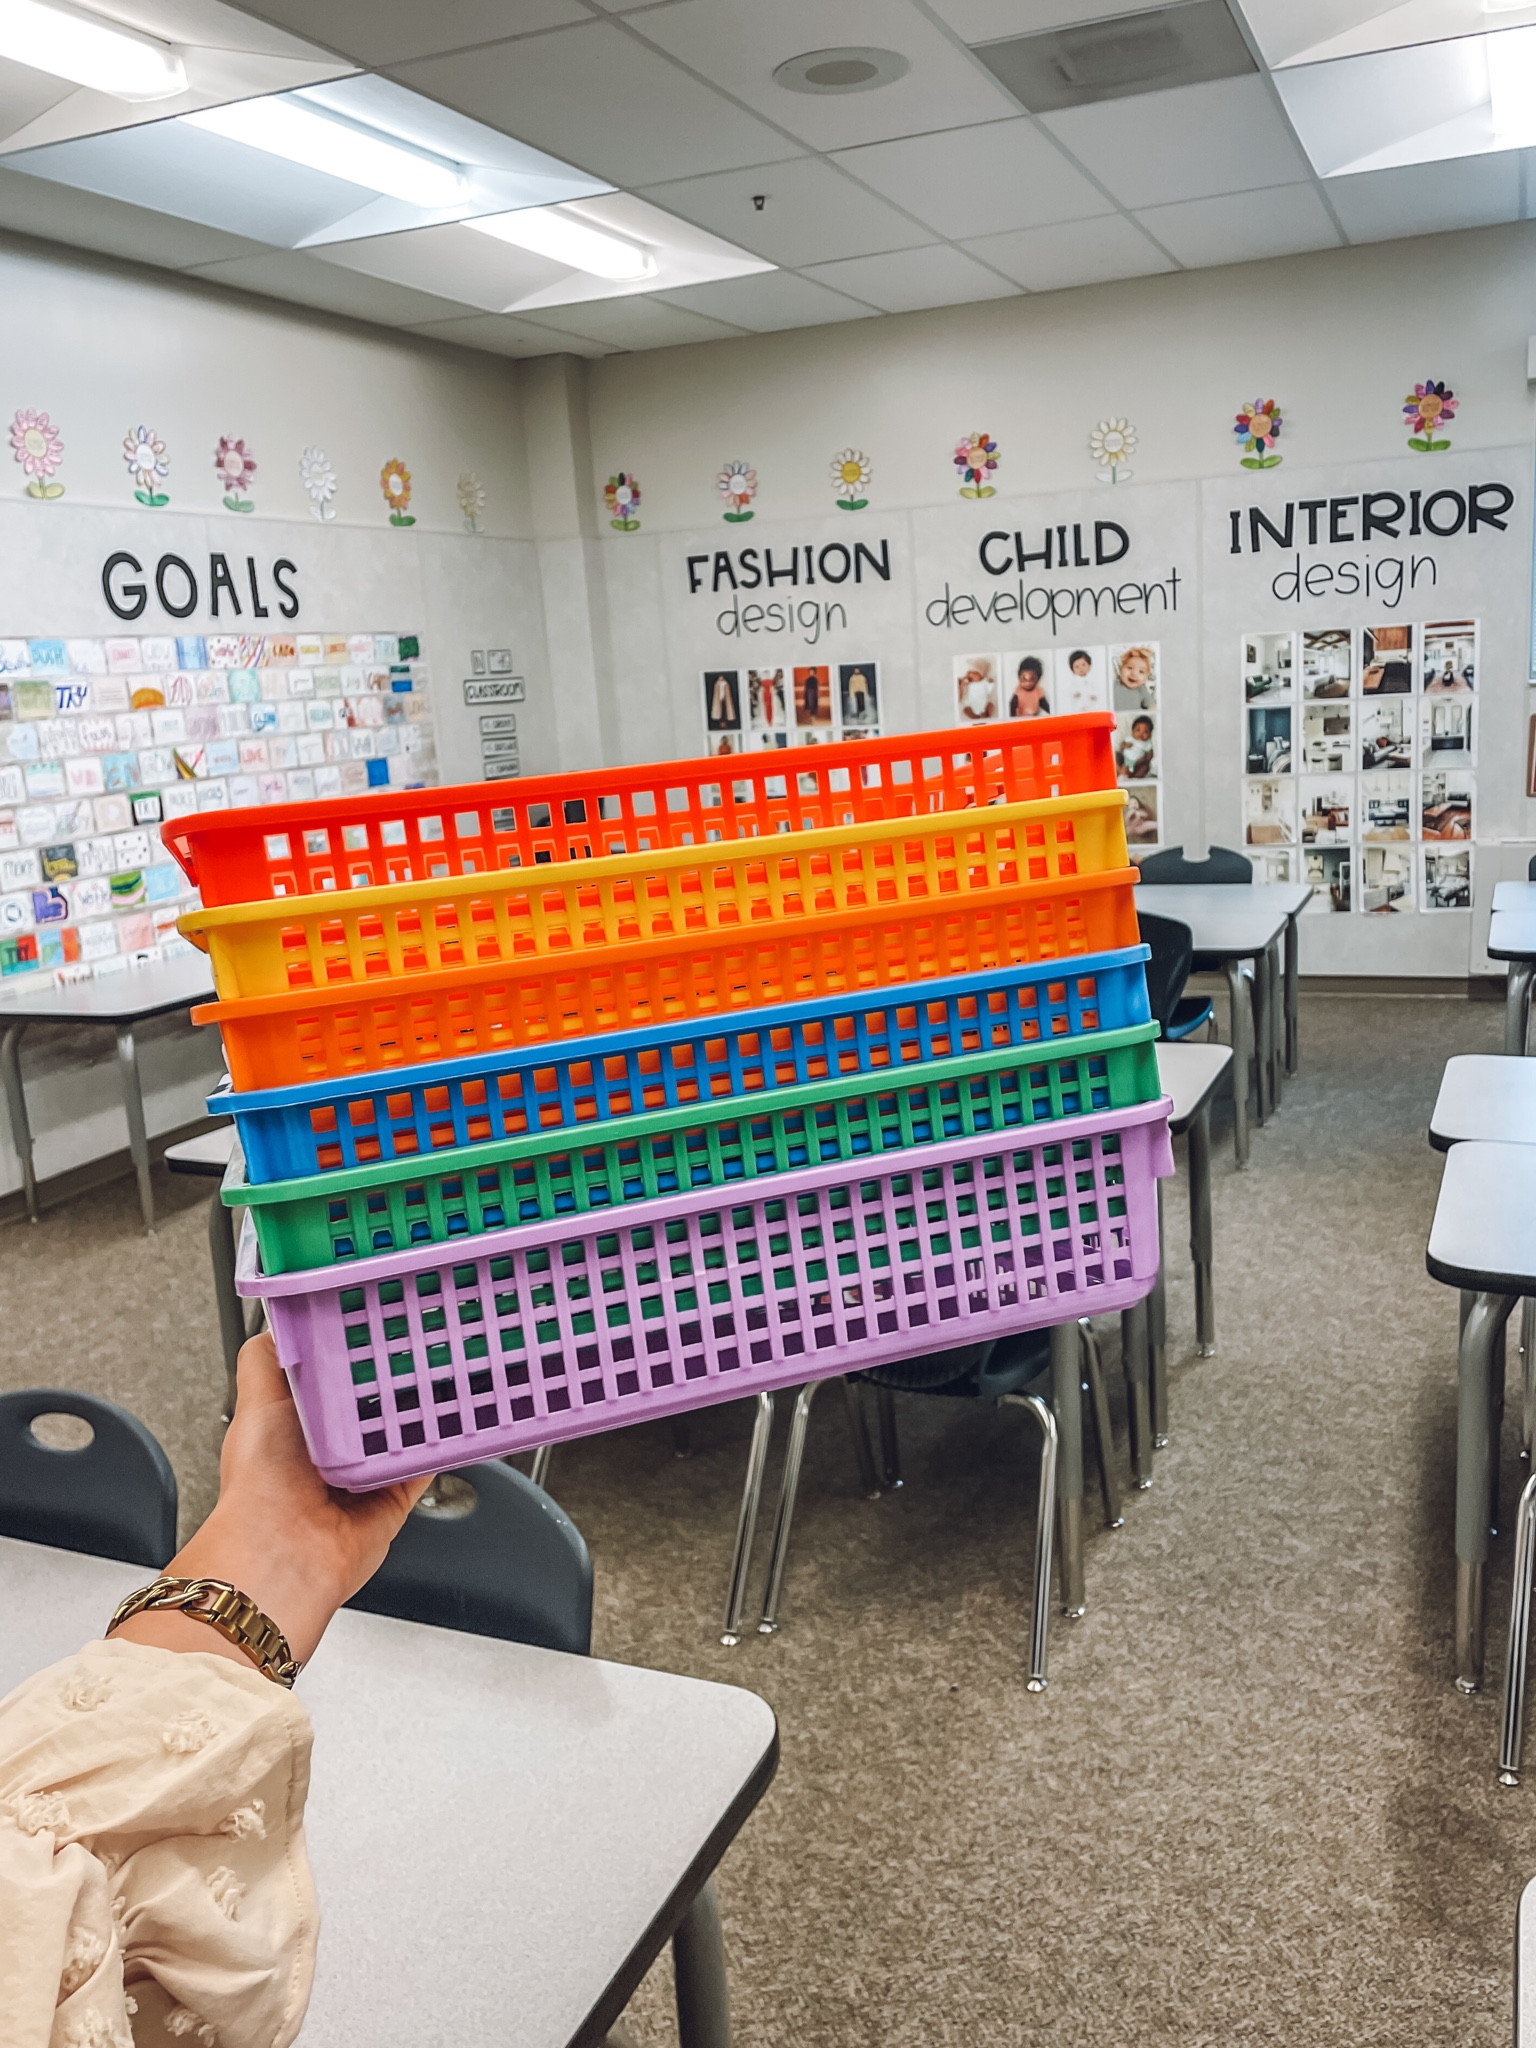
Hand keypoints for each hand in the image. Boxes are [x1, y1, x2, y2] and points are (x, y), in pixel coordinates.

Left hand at [111, 1333, 430, 1671]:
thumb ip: (268, 1357)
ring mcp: (365, 1472)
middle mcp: (331, 1446)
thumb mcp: (256, 1398)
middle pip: (375, 1396)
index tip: (383, 1317)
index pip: (335, 1371)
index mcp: (298, 1419)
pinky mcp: (394, 1496)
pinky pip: (428, 1463)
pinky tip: (455, 1417)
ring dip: (424, 1406)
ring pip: (406, 1426)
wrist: (283, 1552)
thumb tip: (280, 1316)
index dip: (356, 1345)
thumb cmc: (259, 1482)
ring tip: (447, 1367)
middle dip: (396, 1372)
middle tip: (424, 1338)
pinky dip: (443, 1443)